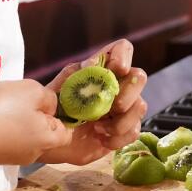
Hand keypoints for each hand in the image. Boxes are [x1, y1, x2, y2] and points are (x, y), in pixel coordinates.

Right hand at [0, 79, 71, 166]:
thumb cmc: (0, 110)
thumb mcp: (30, 90)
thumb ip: (48, 97)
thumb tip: (50, 108)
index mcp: (48, 140)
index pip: (66, 131)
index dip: (60, 113)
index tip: (46, 99)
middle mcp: (33, 153)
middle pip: (43, 132)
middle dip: (35, 115)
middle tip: (21, 98)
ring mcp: (12, 157)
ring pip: (23, 135)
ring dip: (16, 120)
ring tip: (2, 105)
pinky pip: (5, 138)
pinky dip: (0, 127)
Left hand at [38, 39, 148, 165]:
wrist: (51, 141)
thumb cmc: (53, 110)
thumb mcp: (58, 90)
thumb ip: (75, 74)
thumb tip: (93, 63)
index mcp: (100, 69)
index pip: (122, 48)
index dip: (124, 55)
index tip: (117, 70)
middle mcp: (117, 85)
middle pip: (139, 76)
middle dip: (127, 94)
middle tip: (109, 108)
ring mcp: (123, 108)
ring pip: (140, 106)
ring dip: (119, 121)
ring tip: (97, 128)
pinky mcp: (124, 130)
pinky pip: (135, 131)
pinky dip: (118, 138)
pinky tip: (102, 139)